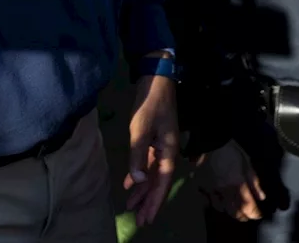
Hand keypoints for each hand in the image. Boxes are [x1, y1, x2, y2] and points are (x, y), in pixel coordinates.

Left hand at [123, 72, 180, 225]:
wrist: (155, 80)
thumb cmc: (149, 103)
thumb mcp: (141, 129)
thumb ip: (138, 155)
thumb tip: (138, 181)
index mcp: (169, 151)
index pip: (162, 182)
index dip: (155, 201)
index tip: (148, 218)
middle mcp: (167, 151)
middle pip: (158, 182)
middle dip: (148, 201)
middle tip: (139, 219)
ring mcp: (161, 145)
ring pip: (152, 174)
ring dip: (143, 190)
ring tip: (132, 206)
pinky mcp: (153, 139)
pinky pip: (147, 163)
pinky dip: (139, 174)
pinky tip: (130, 184)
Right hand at [195, 140, 265, 220]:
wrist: (207, 140)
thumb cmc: (229, 149)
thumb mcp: (246, 162)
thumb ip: (254, 181)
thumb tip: (261, 197)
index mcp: (237, 184)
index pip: (249, 207)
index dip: (255, 214)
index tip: (259, 214)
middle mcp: (224, 190)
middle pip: (234, 213)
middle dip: (243, 216)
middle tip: (246, 214)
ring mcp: (210, 189)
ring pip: (220, 208)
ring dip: (228, 210)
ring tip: (231, 206)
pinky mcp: (200, 186)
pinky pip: (205, 201)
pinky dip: (212, 204)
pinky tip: (215, 200)